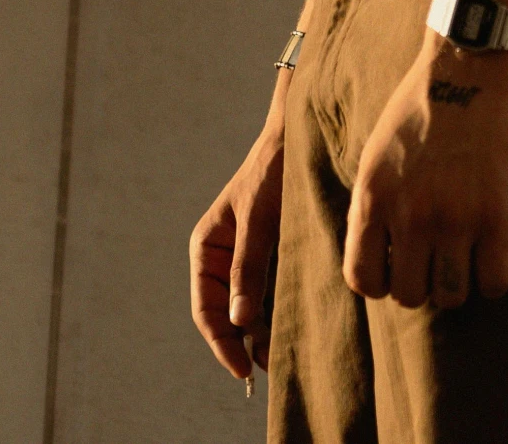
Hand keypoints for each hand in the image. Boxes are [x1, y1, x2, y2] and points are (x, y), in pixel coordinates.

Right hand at [190, 116, 285, 380]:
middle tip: (272, 366)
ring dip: (263, 332)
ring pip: (249, 309)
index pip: (207, 310)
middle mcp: (223, 257)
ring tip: (284, 353)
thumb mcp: (259, 219)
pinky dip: (277, 312)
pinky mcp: (271, 256)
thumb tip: (239, 321)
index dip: (222, 343)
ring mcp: (247, 258)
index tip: (242, 369)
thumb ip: (249, 266)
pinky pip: (268, 293)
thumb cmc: (273, 171)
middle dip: (246, 342)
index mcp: (207, 247)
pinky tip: (293, 326)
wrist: (300, 138)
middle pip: (228, 315)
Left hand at [344, 36, 507, 309]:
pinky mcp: (500, 217)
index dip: (383, 282)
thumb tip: (378, 251)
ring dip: (459, 283)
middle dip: (424, 283)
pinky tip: (496, 253)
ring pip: (452, 296)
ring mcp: (456, 219)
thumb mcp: (378, 150)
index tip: (401, 265)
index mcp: (373, 198)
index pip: (363, 280)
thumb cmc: (424, 100)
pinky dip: (494, 278)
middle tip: (439, 258)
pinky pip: (495, 283)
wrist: (473, 61)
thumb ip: (375, 201)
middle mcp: (410, 216)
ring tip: (468, 257)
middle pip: (409, 296)